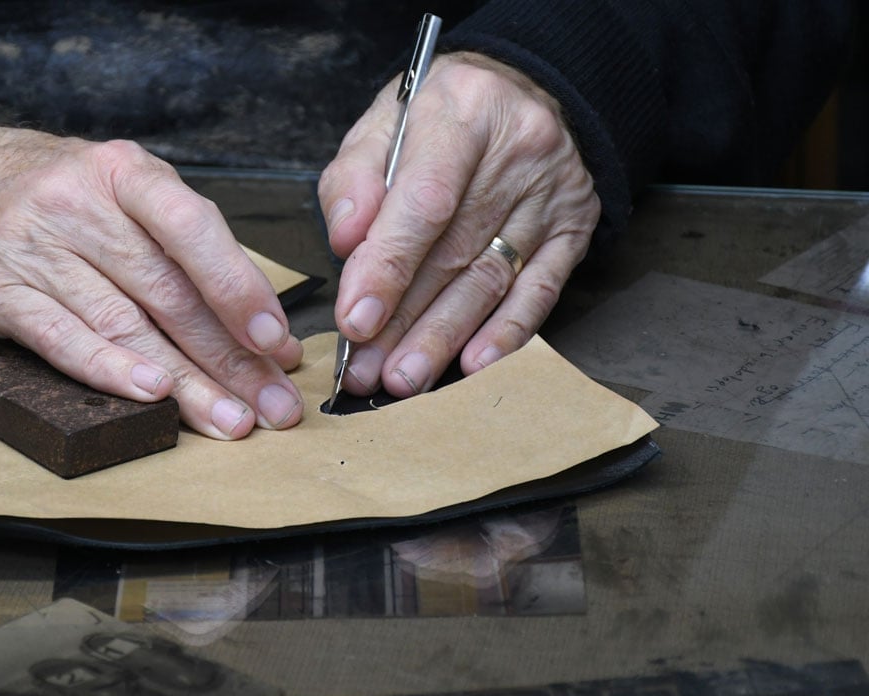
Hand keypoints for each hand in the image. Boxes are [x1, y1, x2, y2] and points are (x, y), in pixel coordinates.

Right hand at [0, 96, 303, 438]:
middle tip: (273, 404)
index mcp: (121, 171)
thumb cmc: (48, 189)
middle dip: (228, 357)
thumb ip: (176, 239)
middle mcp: (75, 204)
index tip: (277, 340)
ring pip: (121, 323)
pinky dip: (106, 370)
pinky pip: (57, 337)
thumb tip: (251, 317)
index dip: (238, 289)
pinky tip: (150, 397)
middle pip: (164, 291)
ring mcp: (29, 247)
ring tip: (230, 419)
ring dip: (183, 381)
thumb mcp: (115, 184)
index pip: (192, 230)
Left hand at [318, 51, 599, 395]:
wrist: (525, 91)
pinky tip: (473, 365)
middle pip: (454, 252)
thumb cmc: (440, 117)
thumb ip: (354, 179)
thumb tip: (345, 242)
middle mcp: (516, 152)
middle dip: (404, 321)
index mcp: (462, 111)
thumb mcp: (385, 122)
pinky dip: (506, 333)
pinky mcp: (574, 229)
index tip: (355, 319)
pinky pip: (540, 290)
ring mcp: (552, 194)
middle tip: (366, 371)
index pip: (425, 200)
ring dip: (443, 339)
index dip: (387, 266)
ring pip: (491, 279)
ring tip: (402, 379)